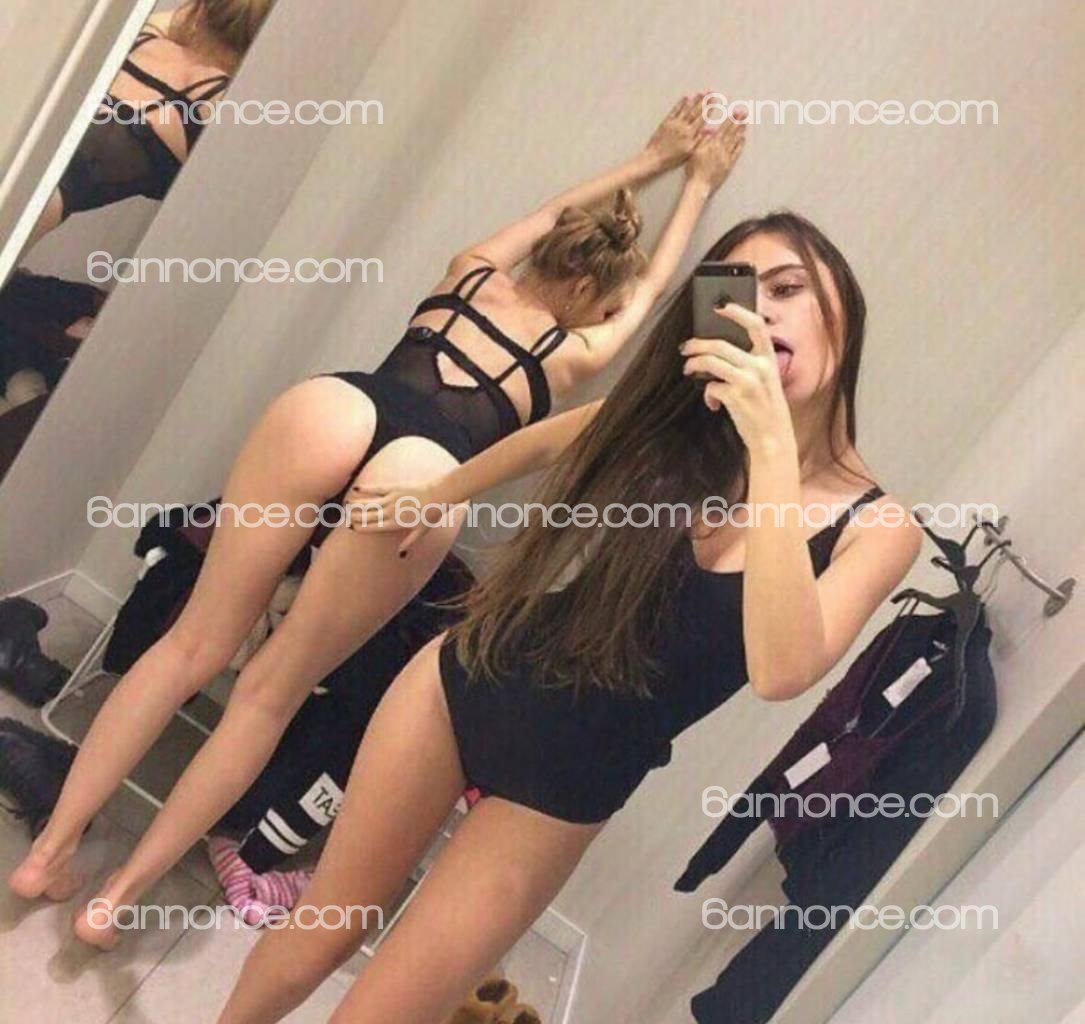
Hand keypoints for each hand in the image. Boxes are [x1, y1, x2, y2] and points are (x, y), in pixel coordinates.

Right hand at [346, 479, 467, 556]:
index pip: (375, 527)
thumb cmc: (431, 514)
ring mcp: (392, 499)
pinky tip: (357, 489)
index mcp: (396, 523)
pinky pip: (377, 488)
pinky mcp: (394, 487)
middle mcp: (391, 512)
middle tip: (345, 517)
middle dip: (356, 516)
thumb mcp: (421, 531)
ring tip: (346, 505)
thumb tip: (400, 553)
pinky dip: (366, 488)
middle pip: (369, 515)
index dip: (363, 527)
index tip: (352, 527)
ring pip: (370, 503)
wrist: (439, 494)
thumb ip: (410, 542)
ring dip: (357, 504)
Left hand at [645, 92, 711, 169]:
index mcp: (690, 134)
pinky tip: (686, 97)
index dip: (709, 108)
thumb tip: (711, 129)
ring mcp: (674, 123)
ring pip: (686, 109)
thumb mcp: (689, 152)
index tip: (715, 100)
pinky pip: (675, 110)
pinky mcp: (666, 122)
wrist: (655, 157)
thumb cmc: (673, 158)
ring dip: (694, 100)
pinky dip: (681, 103)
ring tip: (701, 92)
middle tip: (711, 92)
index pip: (702, 118)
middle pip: (696, 111)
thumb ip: (700, 139)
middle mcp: (683, 126)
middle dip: (704, 101)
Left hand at [679, 303, 793, 452]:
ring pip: (711, 361)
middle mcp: (760, 366)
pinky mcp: (736, 397)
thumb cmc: (766, 410)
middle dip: (698, 344)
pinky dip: (707, 395)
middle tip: (686, 348)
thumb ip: (750, 364)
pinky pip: (710, 387)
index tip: (719, 307)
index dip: (737, 312)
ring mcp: (748, 381)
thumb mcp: (766, 382)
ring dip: (694, 363)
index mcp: (770, 359)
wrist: (773, 439)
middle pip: (721, 344)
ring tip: (688, 369)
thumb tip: (717, 351)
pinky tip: (712, 404)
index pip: (757, 325)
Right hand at [686, 107, 747, 189]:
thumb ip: (703, 139)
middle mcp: (721, 149)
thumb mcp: (694, 152)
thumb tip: (710, 129)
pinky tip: (742, 139)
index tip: (736, 112)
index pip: (723, 129)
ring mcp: (726, 157)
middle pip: (731, 133)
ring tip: (745, 123)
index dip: (730, 119)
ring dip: (740, 131)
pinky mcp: (728, 166)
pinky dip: (740, 146)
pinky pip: (736, 153)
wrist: (699, 186)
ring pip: (735, 141)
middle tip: (744, 113)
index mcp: (712, 144)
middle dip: (738, 122)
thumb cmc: (694, 170)